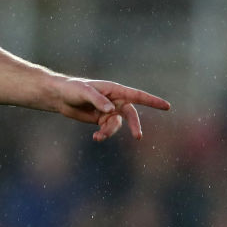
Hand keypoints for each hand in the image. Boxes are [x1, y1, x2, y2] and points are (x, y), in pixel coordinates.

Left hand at [56, 78, 170, 140]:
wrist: (60, 97)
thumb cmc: (73, 89)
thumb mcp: (84, 92)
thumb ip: (99, 100)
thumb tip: (111, 110)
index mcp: (115, 90)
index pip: (137, 96)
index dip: (152, 101)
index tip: (167, 106)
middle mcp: (115, 100)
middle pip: (131, 114)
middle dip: (135, 126)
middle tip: (138, 137)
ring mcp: (109, 111)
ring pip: (117, 125)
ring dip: (110, 132)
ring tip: (98, 136)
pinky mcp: (101, 120)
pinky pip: (108, 129)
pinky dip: (103, 134)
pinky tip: (96, 138)